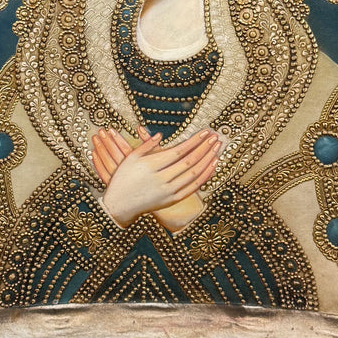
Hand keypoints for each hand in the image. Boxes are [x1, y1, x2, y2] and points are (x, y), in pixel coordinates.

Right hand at [94, 126, 220, 228]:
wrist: (120, 205)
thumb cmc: (122, 179)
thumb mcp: (130, 159)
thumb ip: (146, 146)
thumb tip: (160, 135)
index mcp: (150, 165)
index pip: (178, 151)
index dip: (194, 141)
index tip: (205, 132)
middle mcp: (161, 179)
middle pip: (189, 161)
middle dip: (204, 148)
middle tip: (215, 137)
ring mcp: (168, 191)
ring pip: (193, 174)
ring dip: (207, 160)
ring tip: (217, 149)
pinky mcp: (172, 200)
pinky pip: (192, 188)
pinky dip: (204, 177)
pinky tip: (212, 166)